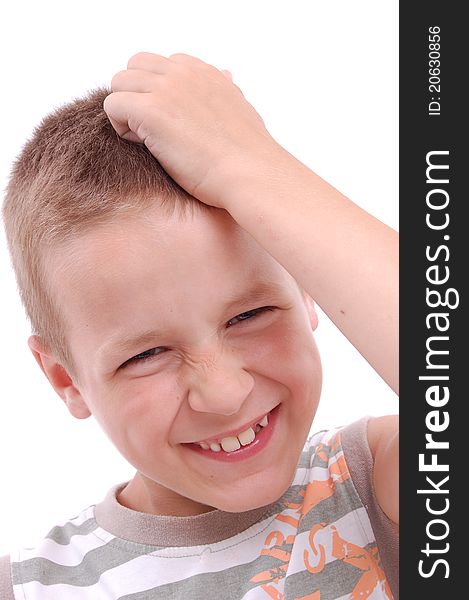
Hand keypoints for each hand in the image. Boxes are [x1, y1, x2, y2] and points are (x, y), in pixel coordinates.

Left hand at [104, 52, 277, 206]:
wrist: (250, 173)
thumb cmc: (248, 153)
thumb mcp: (241, 108)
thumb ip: (225, 90)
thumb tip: (225, 76)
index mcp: (203, 71)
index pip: (161, 65)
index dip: (158, 93)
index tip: (172, 122)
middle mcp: (182, 73)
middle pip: (134, 67)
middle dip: (136, 97)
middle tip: (152, 131)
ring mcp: (165, 89)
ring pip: (119, 83)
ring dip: (126, 111)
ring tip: (147, 141)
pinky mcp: (150, 111)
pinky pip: (112, 105)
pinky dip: (120, 127)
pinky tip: (144, 147)